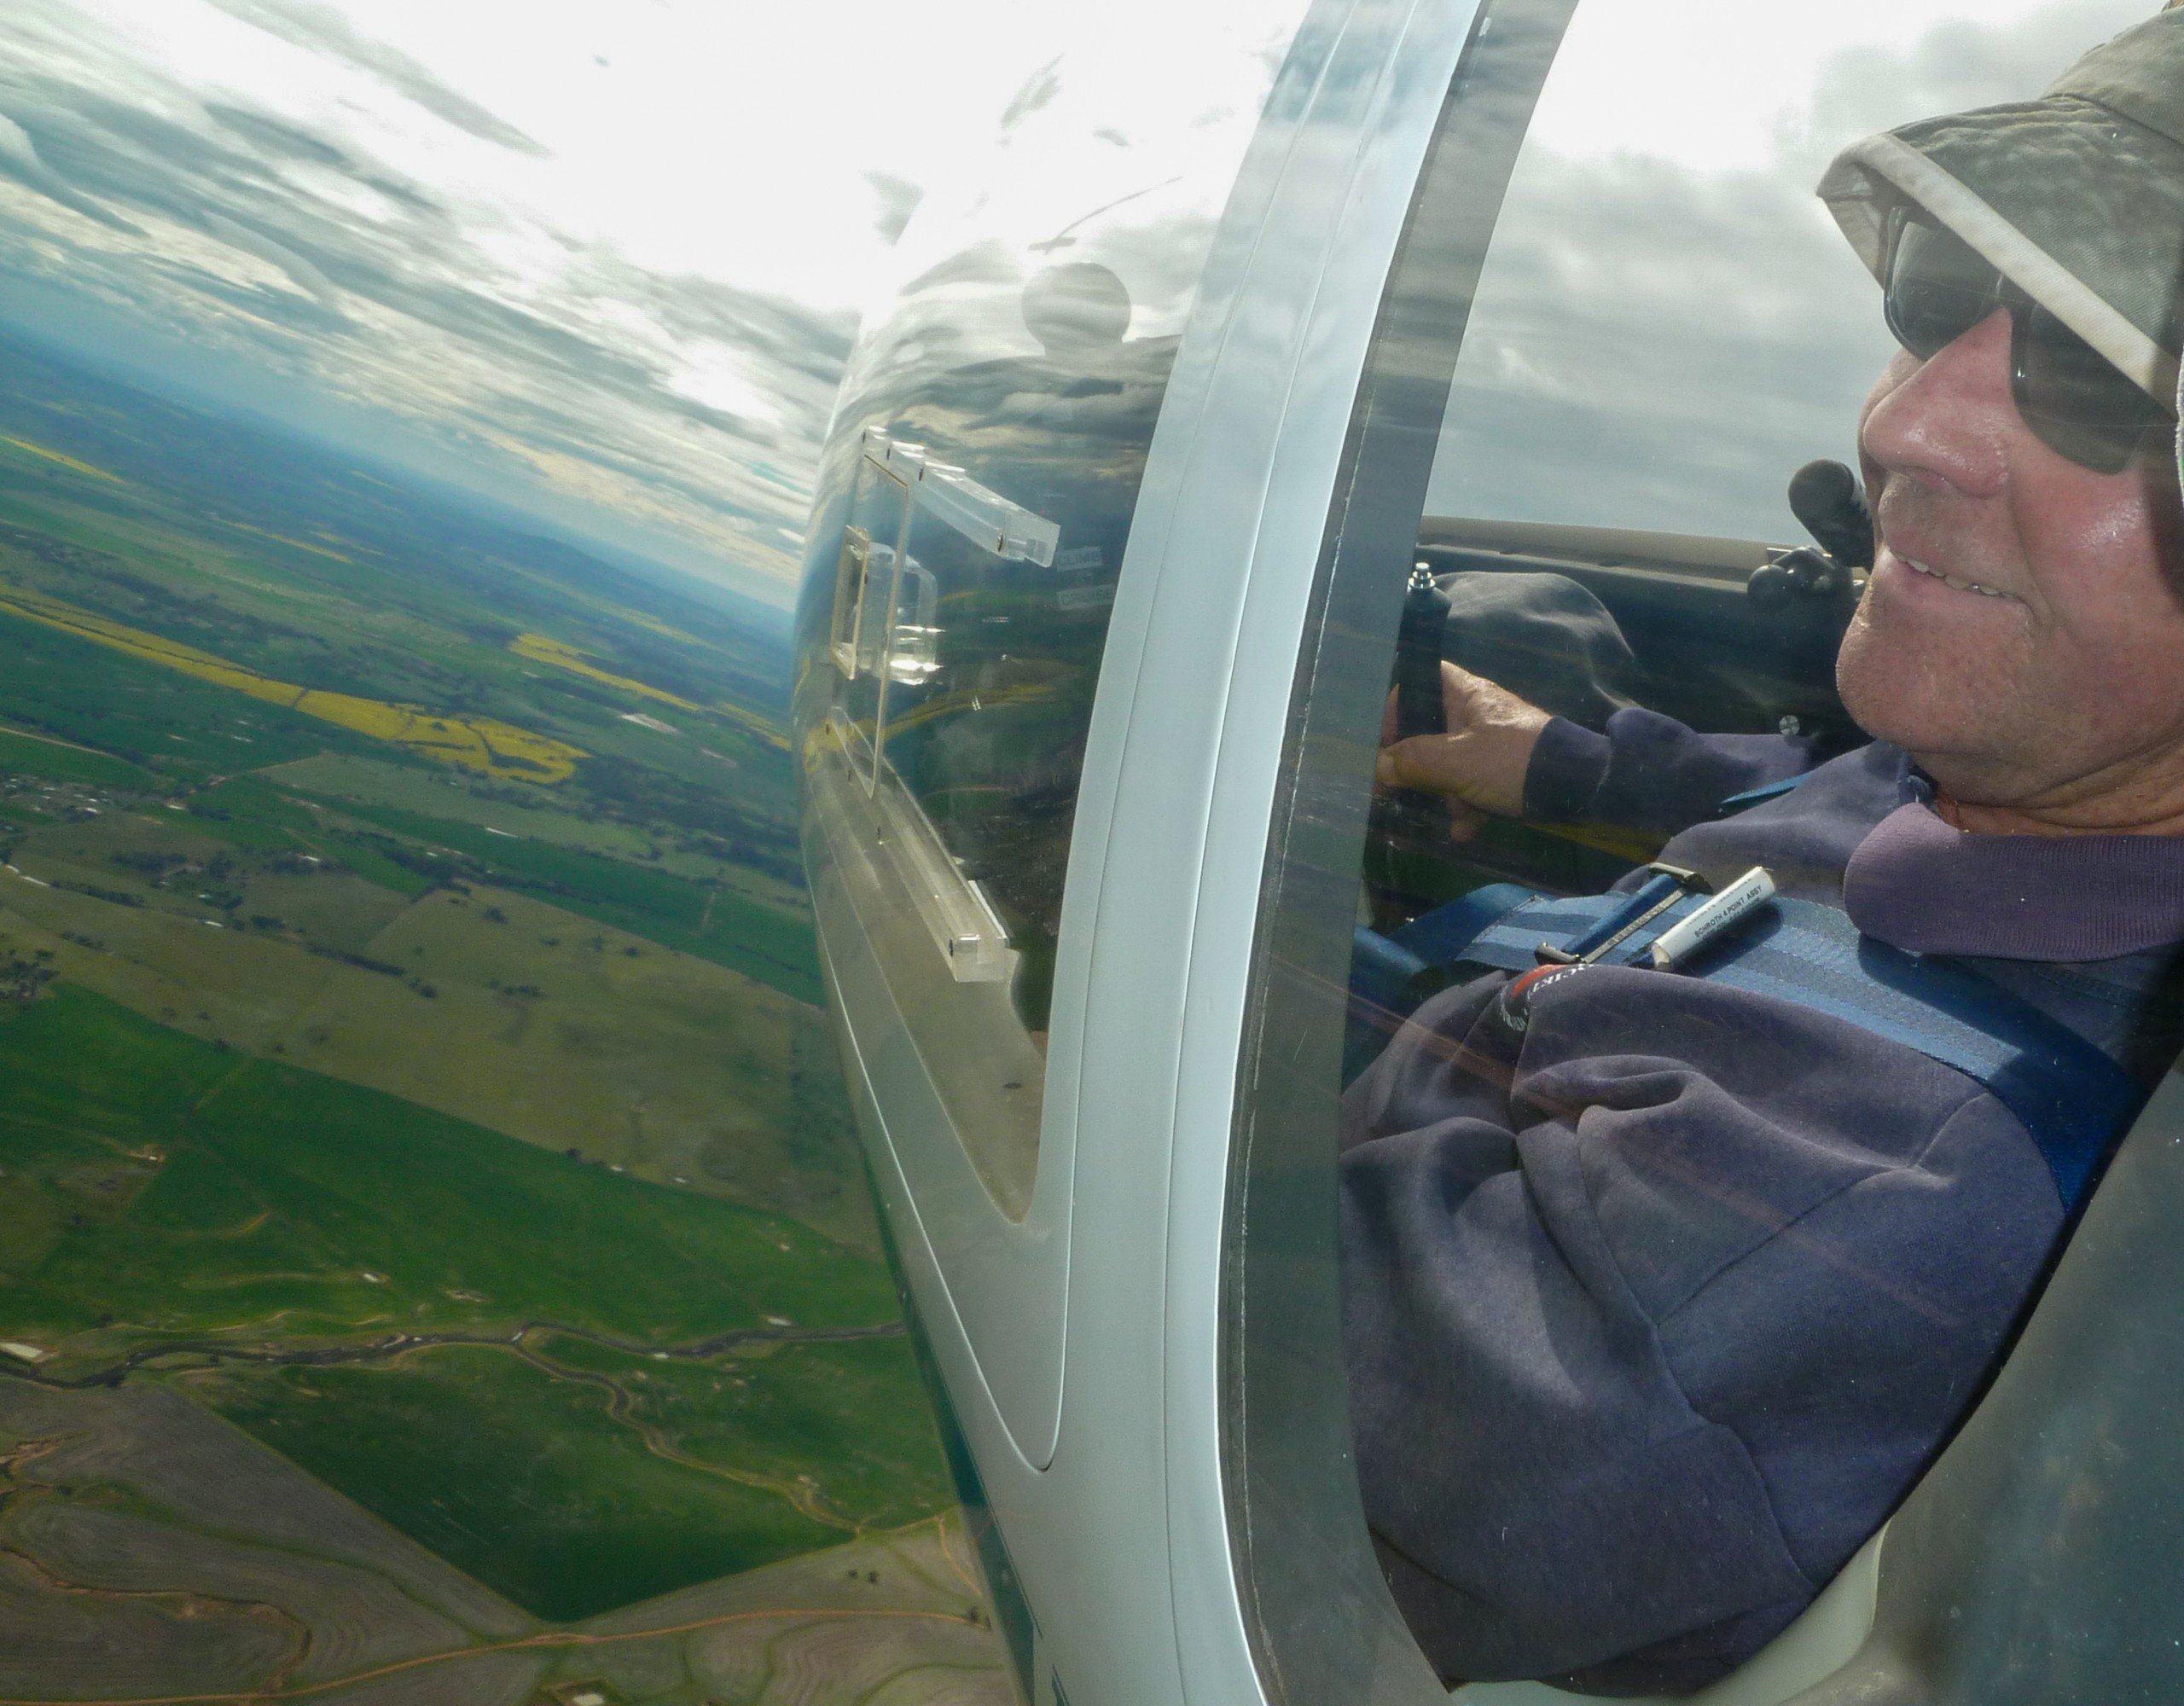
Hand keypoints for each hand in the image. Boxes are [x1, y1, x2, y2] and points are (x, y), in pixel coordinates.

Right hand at [1377, 662, 1550, 841]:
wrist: (1580, 788)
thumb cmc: (1514, 761)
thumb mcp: (1458, 762)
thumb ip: (1413, 762)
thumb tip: (1376, 767)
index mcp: (1465, 695)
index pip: (1419, 680)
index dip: (1396, 706)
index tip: (1383, 741)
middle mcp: (1476, 714)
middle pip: (1428, 731)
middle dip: (1419, 766)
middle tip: (1401, 790)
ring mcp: (1491, 744)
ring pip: (1450, 764)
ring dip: (1446, 794)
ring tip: (1454, 816)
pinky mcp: (1505, 771)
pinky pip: (1473, 786)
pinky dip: (1468, 807)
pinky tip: (1465, 831)